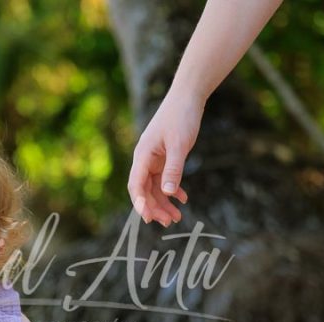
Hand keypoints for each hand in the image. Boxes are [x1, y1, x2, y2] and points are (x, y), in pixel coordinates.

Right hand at [128, 91, 201, 225]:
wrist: (187, 97)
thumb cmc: (181, 117)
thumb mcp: (180, 144)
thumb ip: (174, 169)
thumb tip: (167, 193)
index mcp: (143, 155)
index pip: (136, 185)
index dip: (140, 203)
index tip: (148, 218)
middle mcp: (144, 159)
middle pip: (144, 190)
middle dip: (155, 207)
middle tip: (169, 223)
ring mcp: (154, 159)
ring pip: (155, 187)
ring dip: (164, 203)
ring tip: (177, 217)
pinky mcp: (164, 157)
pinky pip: (164, 179)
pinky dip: (173, 190)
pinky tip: (183, 198)